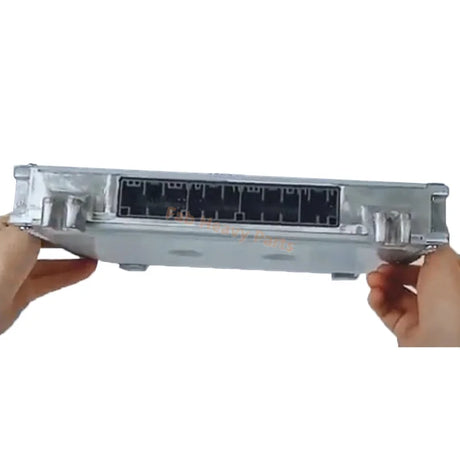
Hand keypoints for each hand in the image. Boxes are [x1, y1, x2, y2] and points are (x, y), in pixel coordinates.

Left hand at [0, 216, 96, 334]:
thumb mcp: (22, 233)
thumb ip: (42, 225)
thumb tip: (58, 217)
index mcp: (0, 229)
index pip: (30, 219)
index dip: (52, 218)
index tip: (74, 217)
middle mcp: (4, 249)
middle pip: (40, 240)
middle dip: (64, 239)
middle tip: (86, 235)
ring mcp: (11, 271)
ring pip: (46, 262)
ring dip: (71, 259)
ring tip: (93, 253)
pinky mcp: (20, 292)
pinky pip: (48, 280)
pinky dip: (69, 275)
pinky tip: (86, 269)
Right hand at [367, 245, 459, 346]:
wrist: (444, 344)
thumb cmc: (454, 307)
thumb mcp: (444, 261)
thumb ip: (429, 246)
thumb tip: (417, 241)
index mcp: (453, 279)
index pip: (426, 261)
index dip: (407, 255)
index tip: (393, 251)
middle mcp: (441, 297)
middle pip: (407, 276)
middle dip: (389, 269)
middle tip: (381, 268)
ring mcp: (424, 314)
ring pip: (395, 293)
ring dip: (380, 283)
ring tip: (374, 280)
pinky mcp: (407, 330)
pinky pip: (386, 311)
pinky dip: (377, 301)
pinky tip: (375, 294)